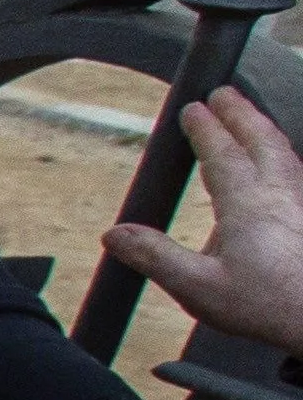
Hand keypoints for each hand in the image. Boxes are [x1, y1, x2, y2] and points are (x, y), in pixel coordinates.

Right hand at [106, 90, 302, 350]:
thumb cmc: (268, 305)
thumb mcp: (198, 287)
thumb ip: (155, 256)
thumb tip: (115, 235)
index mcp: (247, 202)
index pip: (222, 153)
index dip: (205, 128)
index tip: (193, 109)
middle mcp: (280, 194)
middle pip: (261, 139)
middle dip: (240, 113)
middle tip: (224, 93)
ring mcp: (301, 204)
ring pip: (284, 153)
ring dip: (264, 130)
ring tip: (250, 121)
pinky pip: (296, 173)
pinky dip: (281, 156)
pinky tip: (278, 169)